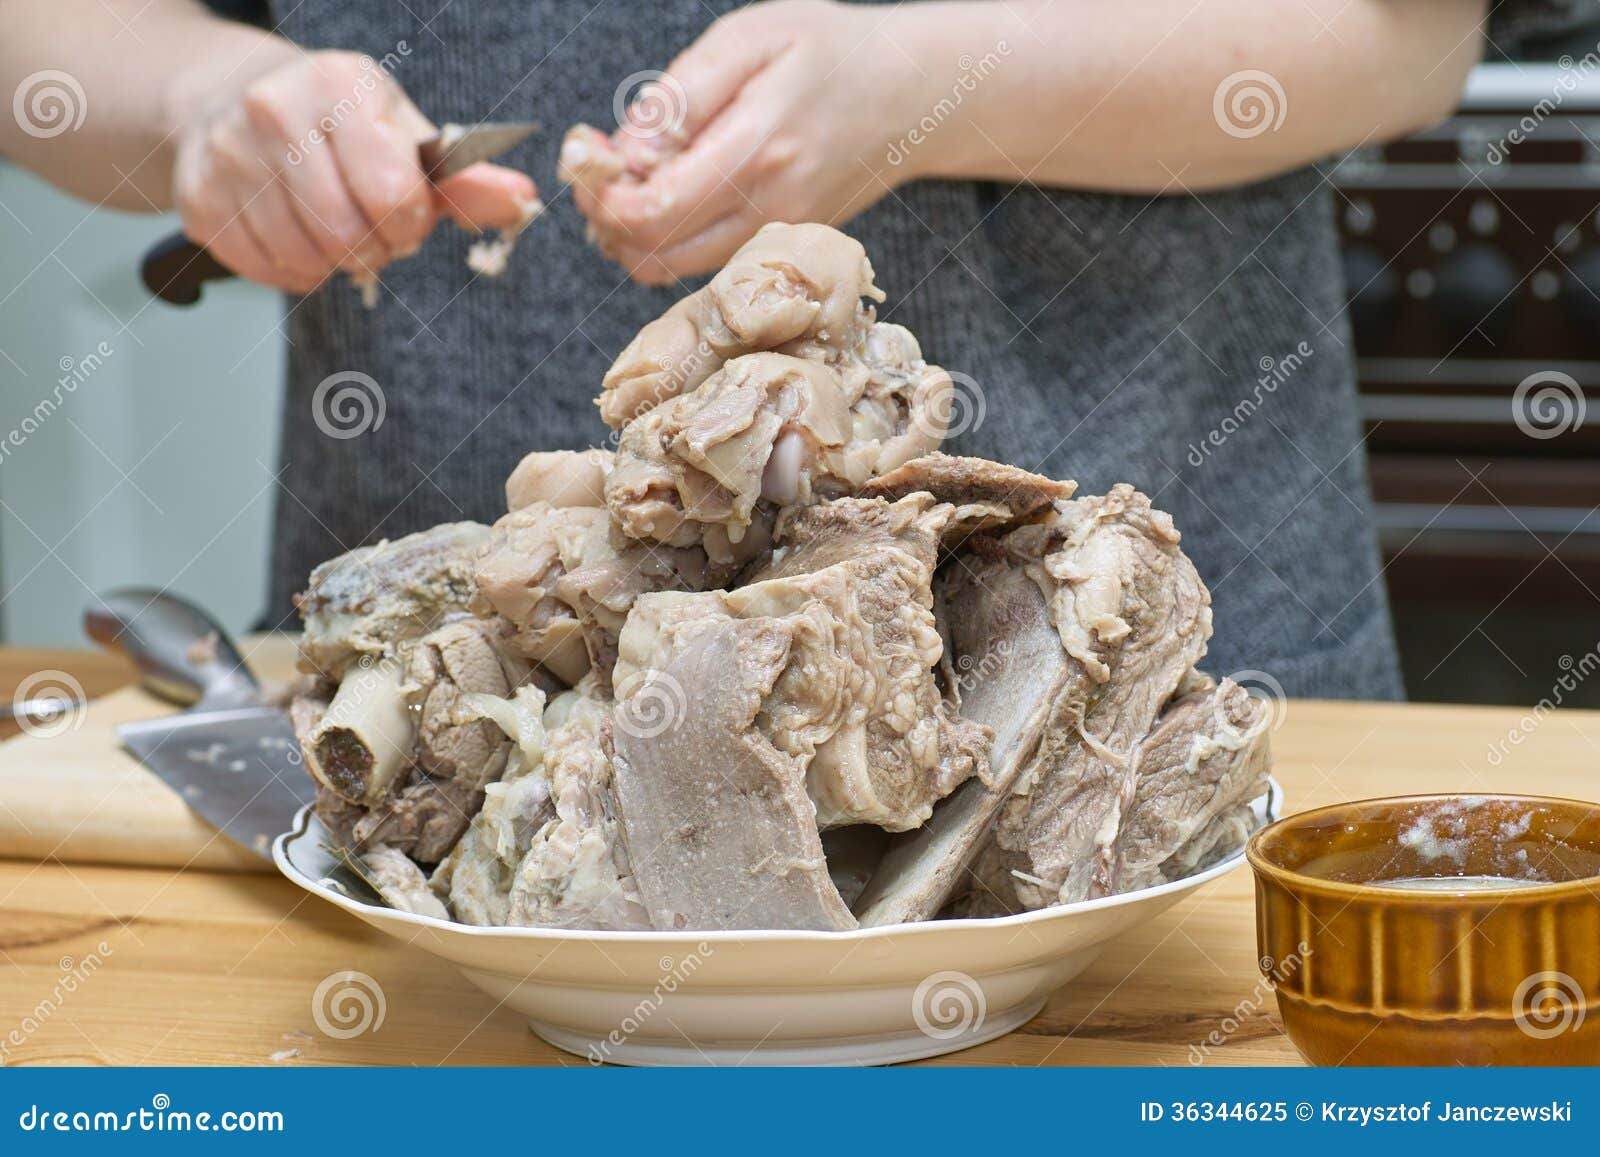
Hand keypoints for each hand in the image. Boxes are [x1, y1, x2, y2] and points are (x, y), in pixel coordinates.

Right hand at [171, 50, 537, 292]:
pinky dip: (292, 270)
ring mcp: (227, 154)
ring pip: (306, 260)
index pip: (394, 197)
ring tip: (331, 228)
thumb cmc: (341, 126)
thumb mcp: (405, 136)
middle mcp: (274, 110)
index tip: (404, 214)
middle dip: (372, 247)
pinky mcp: (198, 198)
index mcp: (340, 86)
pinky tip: (294, 235)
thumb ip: (465, 180)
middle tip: (367, 226)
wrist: (237, 100)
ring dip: (333, 263)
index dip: (409, 225)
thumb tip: (521, 200)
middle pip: (348, 236)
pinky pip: (267, 271)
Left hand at [572, 0, 932, 284]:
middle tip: (600, 172)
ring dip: (633, 235)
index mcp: (758, 149)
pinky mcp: (779, 244)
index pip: (655, 211)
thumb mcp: (750, 38)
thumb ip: (682, 95)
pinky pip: (703, 263)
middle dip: (606, 219)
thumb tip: (628, 149)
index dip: (602, 196)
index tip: (591, 160)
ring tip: (632, 181)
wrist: (911, 93)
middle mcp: (769, 207)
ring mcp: (777, 235)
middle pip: (655, 254)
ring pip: (674, 270)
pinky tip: (668, 194)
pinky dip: (668, 239)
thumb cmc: (829, 51)